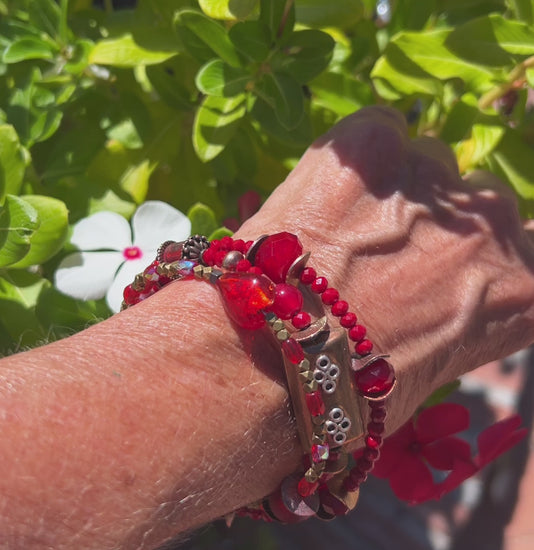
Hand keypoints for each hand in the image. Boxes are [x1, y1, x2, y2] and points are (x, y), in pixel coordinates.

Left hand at [237, 105, 533, 431]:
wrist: (275, 365)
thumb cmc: (345, 392)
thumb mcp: (428, 366)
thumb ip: (452, 312)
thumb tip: (428, 289)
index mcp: (522, 292)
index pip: (523, 249)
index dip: (473, 256)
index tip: (436, 266)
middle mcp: (493, 224)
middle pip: (472, 201)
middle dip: (429, 224)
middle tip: (373, 256)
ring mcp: (432, 177)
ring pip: (422, 162)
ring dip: (388, 191)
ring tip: (337, 234)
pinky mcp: (371, 145)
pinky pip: (378, 130)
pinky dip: (352, 159)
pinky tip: (321, 197)